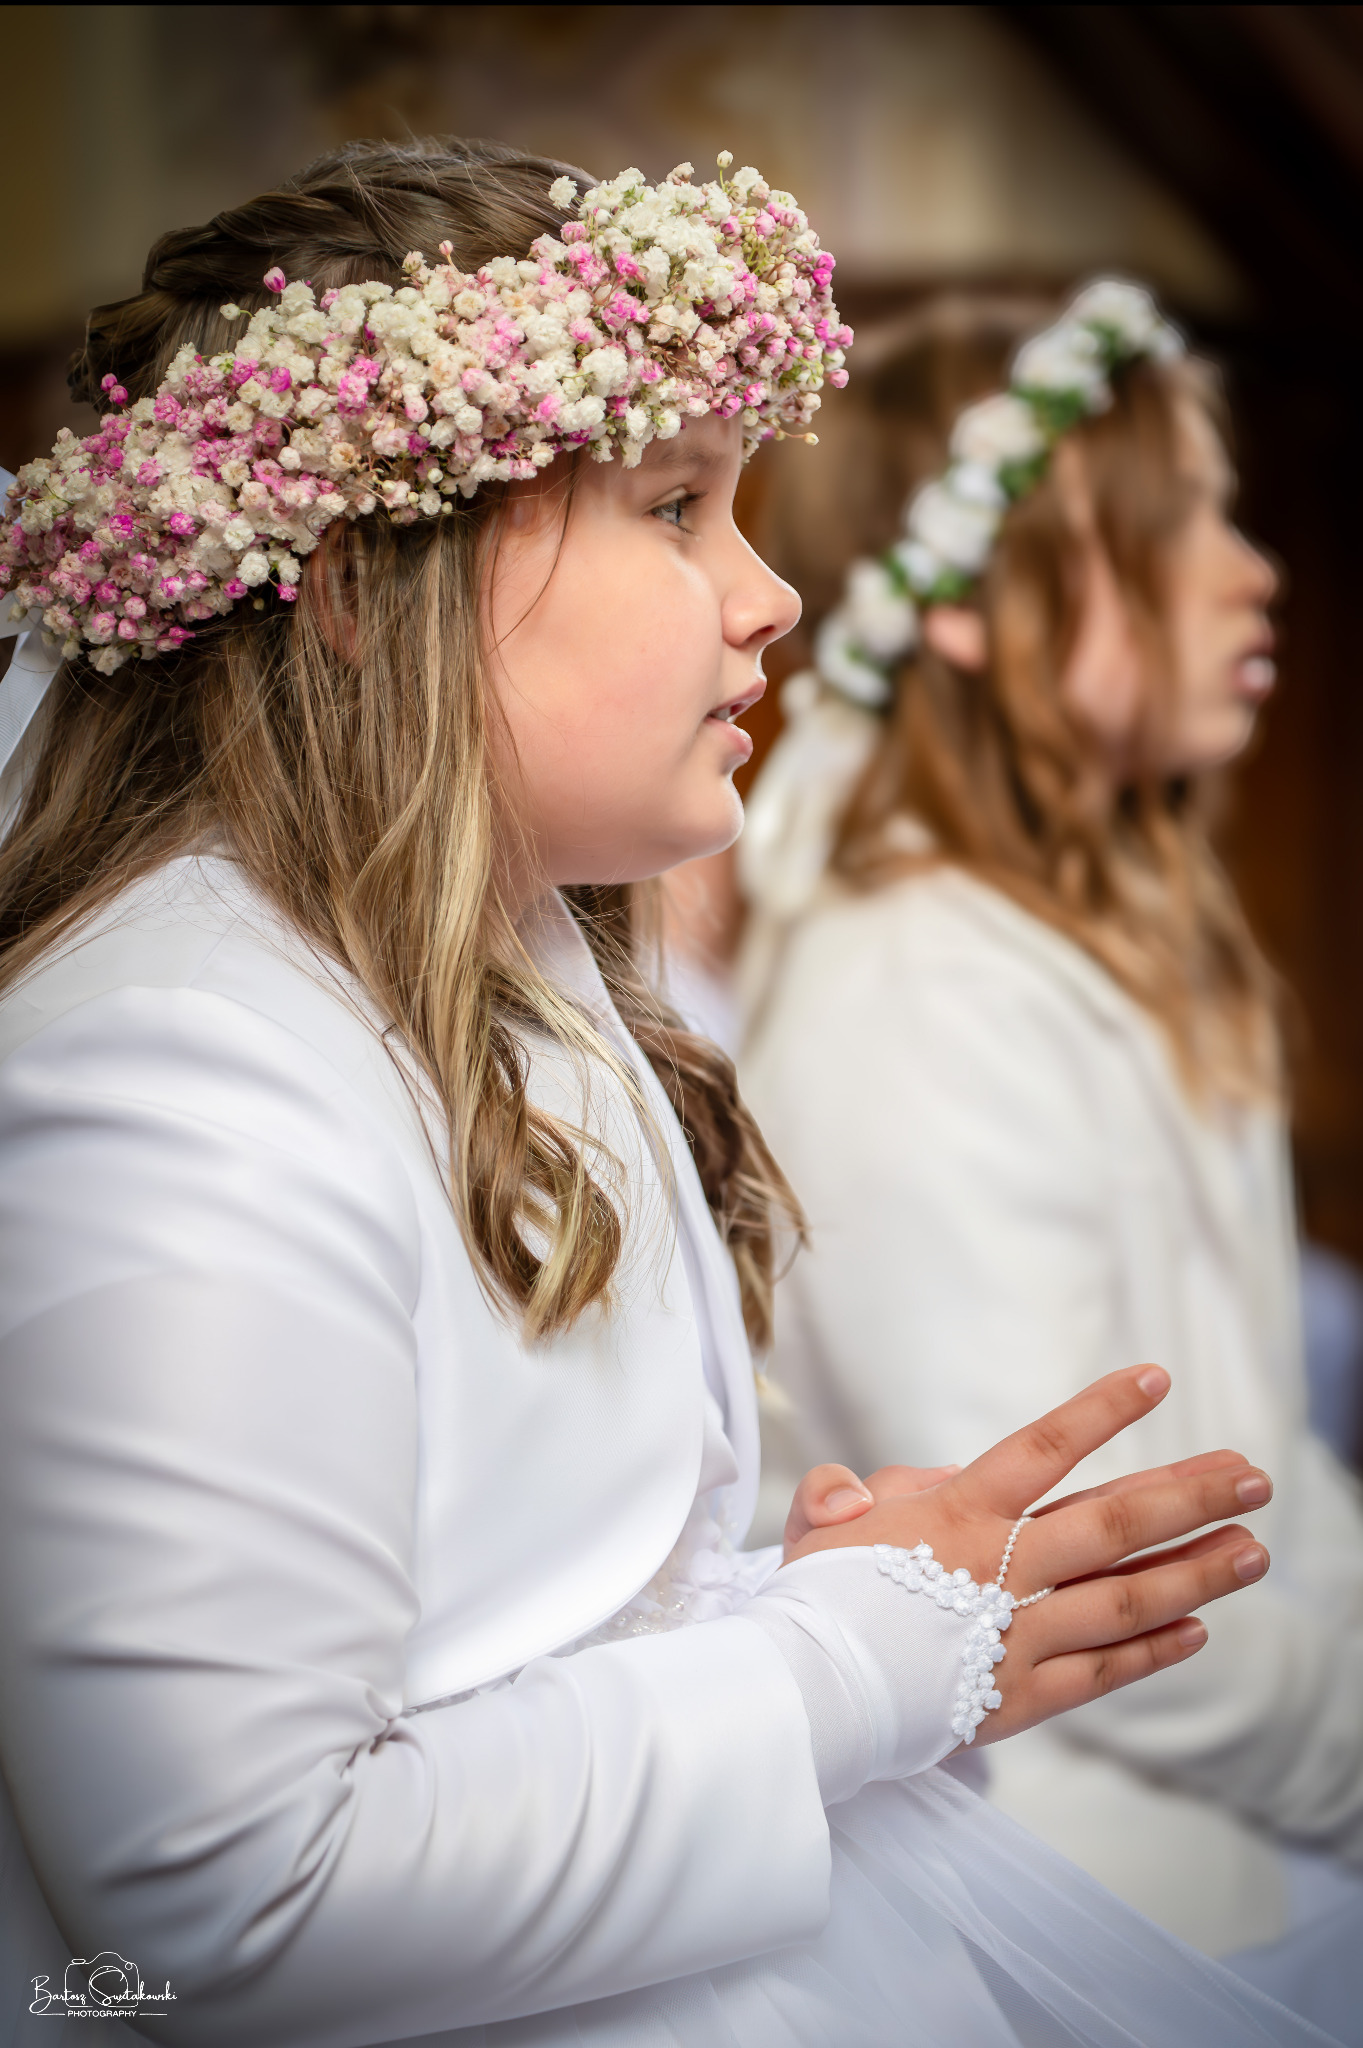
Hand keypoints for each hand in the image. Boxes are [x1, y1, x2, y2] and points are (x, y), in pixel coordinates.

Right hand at [782, 1365, 1271, 1742]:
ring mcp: (1016, 1636)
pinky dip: (1153, 1650)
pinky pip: (1103, 1670)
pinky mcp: (1020, 1697)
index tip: (1156, 1380)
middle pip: (1110, 1524)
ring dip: (1196, 1573)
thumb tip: (880, 1486)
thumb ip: (847, 1489)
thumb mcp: (820, 1522)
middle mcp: (997, 1569)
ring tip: (1253, 1550)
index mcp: (955, 1514)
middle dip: (1189, 1496)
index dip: (1100, 1412)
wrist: (804, 1695)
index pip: (1041, 1449)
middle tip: (1253, 1477)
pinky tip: (1197, 1629)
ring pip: (1123, 1599)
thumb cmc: (812, 1599)